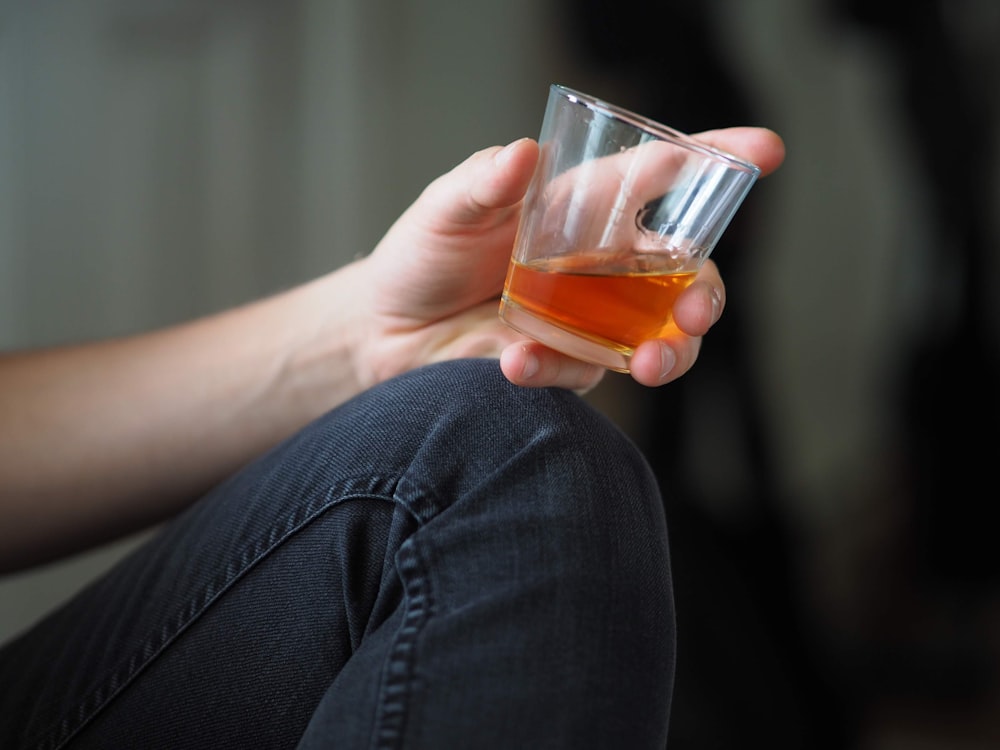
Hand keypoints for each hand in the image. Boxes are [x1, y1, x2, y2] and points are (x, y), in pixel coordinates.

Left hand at [357, 128, 784, 391]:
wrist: (383, 330)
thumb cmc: (422, 255)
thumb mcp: (446, 209)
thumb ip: (482, 185)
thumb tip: (521, 155)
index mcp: (584, 209)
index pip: (662, 179)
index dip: (718, 161)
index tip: (767, 151)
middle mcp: (600, 266)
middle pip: (683, 276)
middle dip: (705, 293)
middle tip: (696, 311)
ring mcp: (587, 320)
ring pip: (659, 340)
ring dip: (668, 354)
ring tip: (649, 364)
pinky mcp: (563, 364)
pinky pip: (581, 373)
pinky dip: (555, 370)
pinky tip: (515, 364)